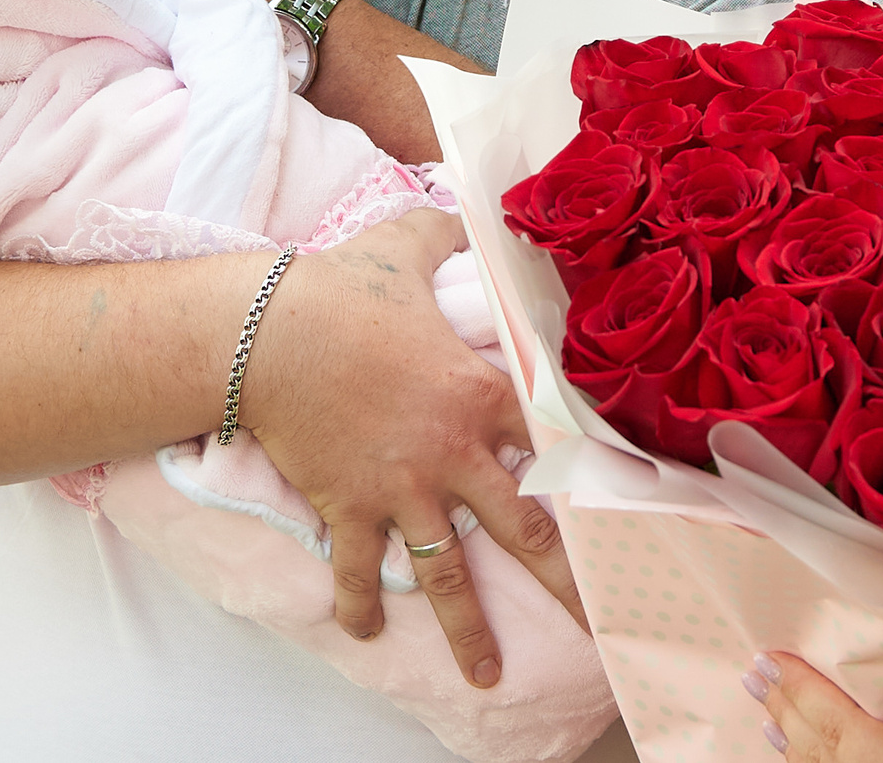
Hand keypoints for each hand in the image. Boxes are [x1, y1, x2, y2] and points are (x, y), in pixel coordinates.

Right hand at [239, 207, 587, 687]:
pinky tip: (367, 634)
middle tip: (594, 623)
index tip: (612, 507)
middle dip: (563, 583)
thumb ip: (450, 235)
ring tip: (488, 676)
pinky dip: (362, 606)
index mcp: (480, 394)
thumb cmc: (342, 287)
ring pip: (449, 575)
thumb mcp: (408, 246)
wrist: (269, 335)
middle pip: (523, 530)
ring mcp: (403, 491)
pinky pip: (362, 572)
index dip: (580, 469)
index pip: (547, 439)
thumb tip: (470, 207)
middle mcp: (454, 455)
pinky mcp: (351, 510)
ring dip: (469, 631)